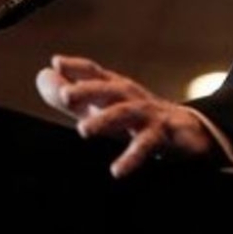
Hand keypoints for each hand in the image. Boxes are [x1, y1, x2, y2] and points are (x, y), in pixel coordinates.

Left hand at [36, 54, 217, 177]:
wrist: (190, 133)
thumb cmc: (140, 119)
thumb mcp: (105, 106)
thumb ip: (73, 96)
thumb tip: (42, 76)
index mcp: (118, 89)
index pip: (97, 72)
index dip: (78, 67)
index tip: (56, 63)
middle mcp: (133, 97)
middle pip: (110, 88)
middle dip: (89, 90)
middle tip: (65, 96)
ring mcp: (150, 114)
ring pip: (127, 112)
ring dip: (106, 118)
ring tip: (83, 130)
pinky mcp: (165, 134)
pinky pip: (147, 144)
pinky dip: (132, 156)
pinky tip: (117, 170)